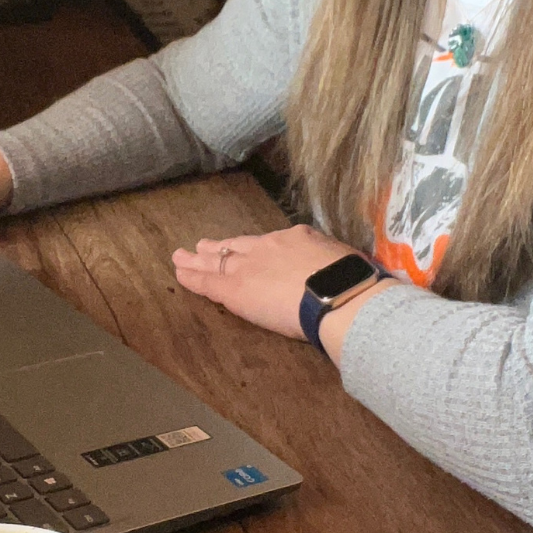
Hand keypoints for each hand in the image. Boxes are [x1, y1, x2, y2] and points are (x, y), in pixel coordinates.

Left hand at [171, 223, 362, 341]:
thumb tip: (345, 273)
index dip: (254, 248)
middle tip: (202, 245)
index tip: (246, 249)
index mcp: (298, 239)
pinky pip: (208, 281)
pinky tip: (180, 274)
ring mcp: (250, 266)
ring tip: (181, 257)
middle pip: (238, 246)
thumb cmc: (352, 281)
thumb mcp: (348, 262)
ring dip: (198, 259)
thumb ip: (336, 265)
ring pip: (217, 260)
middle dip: (220, 247)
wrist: (338, 293)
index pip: (270, 244)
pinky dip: (192, 277)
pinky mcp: (236, 288)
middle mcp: (269, 247)